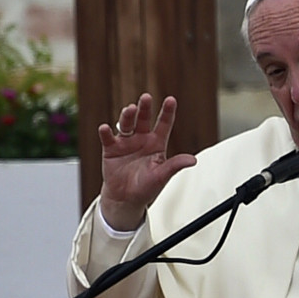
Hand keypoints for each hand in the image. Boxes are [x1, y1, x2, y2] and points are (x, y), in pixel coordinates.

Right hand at [98, 93, 196, 230]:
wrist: (126, 199)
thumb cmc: (147, 187)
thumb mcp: (162, 176)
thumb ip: (175, 165)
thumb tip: (193, 160)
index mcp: (157, 143)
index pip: (164, 124)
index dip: (167, 112)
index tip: (171, 100)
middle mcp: (142, 139)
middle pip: (144, 119)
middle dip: (145, 108)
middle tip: (146, 97)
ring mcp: (126, 142)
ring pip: (127, 124)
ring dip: (128, 116)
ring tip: (130, 109)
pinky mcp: (111, 149)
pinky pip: (108, 138)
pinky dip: (106, 133)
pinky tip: (105, 128)